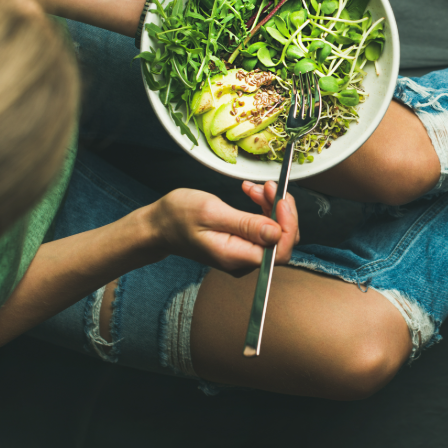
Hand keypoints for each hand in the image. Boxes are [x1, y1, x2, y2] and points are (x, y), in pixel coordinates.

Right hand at [147, 186, 298, 275]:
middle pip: (282, 241)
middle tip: (267, 186)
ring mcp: (243, 255)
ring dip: (271, 206)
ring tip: (255, 188)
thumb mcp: (210, 212)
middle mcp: (242, 261)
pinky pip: (263, 229)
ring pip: (274, 232)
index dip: (288, 224)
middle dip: (280, 210)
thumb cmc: (177, 217)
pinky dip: (263, 209)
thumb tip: (275, 232)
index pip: (280, 250)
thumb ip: (245, 224)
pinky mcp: (242, 245)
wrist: (159, 225)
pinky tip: (252, 194)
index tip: (281, 199)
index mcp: (235, 256)